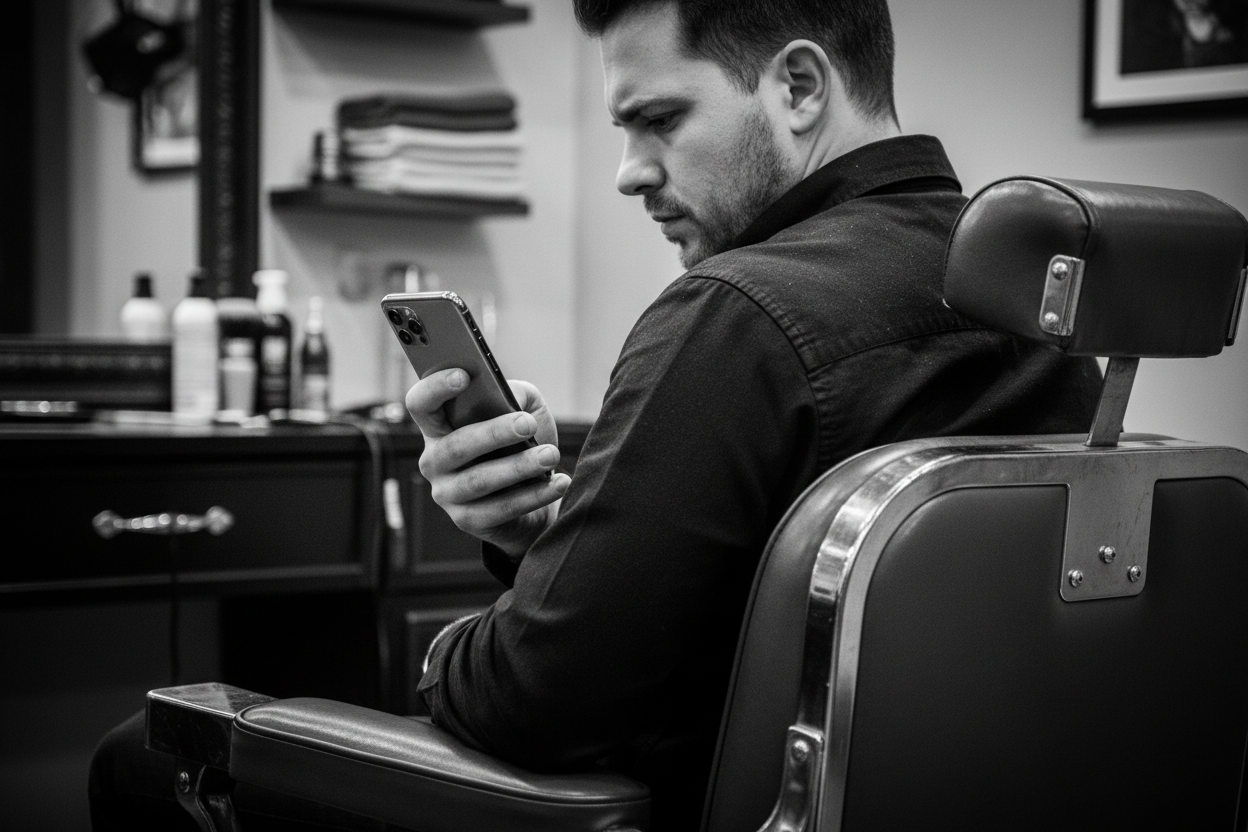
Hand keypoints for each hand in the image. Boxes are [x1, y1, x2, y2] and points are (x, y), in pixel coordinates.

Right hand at [406, 368, 570, 557]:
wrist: (533, 495)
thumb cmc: (520, 444)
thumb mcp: (522, 409)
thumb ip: (514, 394)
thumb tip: (513, 399)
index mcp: (439, 427)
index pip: (421, 404)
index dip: (436, 388)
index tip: (464, 375)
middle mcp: (434, 460)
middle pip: (455, 445)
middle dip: (493, 433)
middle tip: (527, 424)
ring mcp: (448, 494)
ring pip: (478, 480)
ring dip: (518, 467)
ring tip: (550, 456)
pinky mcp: (469, 520)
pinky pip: (500, 509)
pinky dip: (534, 495)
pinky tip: (558, 482)